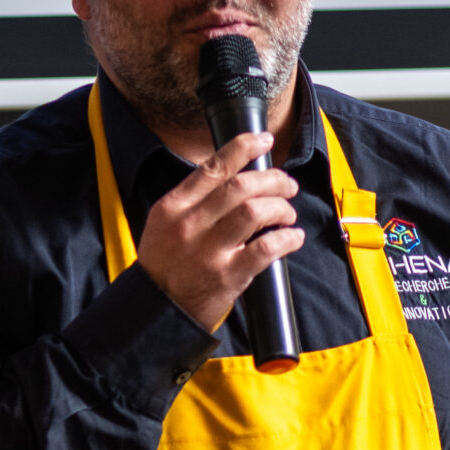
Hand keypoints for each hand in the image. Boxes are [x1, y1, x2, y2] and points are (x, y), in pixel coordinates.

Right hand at [136, 130, 306, 333]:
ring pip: (255, 212)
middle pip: (241, 187)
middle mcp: (190, 224)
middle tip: (287, 185)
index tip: (263, 139)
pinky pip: (266, 249)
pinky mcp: (227, 276)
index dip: (243, 148)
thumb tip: (232, 178)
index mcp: (173, 207)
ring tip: (287, 214)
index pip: (213, 167)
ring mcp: (209, 251)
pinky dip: (286, 239)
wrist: (157, 310)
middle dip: (273, 180)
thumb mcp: (164, 224)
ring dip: (280, 208)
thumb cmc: (164, 266)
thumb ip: (191, 201)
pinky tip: (292, 237)